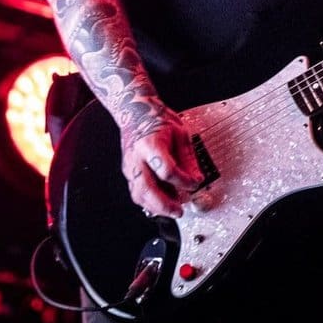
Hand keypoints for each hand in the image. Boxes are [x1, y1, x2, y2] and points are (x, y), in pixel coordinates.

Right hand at [119, 99, 202, 217]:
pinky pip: (136, 193)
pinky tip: (162, 203)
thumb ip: (188, 158)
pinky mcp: (127, 173)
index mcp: (150, 144)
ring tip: (172, 209)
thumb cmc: (156, 119)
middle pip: (147, 188)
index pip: (167, 169)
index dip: (183, 181)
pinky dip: (149, 202)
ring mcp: (129, 166)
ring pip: (138, 195)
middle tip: (179, 210)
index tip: (194, 183)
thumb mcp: (179, 133)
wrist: (134, 111)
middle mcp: (136, 157)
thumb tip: (195, 178)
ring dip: (156, 207)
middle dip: (164, 204)